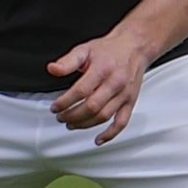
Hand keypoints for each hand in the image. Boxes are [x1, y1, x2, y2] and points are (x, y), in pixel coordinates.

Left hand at [47, 28, 152, 144]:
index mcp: (102, 69)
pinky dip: (110, 133)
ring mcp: (124, 94)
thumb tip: (52, 69)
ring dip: (85, 124)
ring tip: (71, 124)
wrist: (135, 47)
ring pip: (104, 116)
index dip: (65, 102)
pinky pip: (122, 121)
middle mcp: (115, 83)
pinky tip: (98, 139)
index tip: (54, 107)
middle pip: (92, 106)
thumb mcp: (84, 50)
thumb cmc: (109, 50)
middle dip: (72, 115)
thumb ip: (67, 61)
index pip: (81, 91)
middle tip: (60, 117)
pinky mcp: (131, 102)